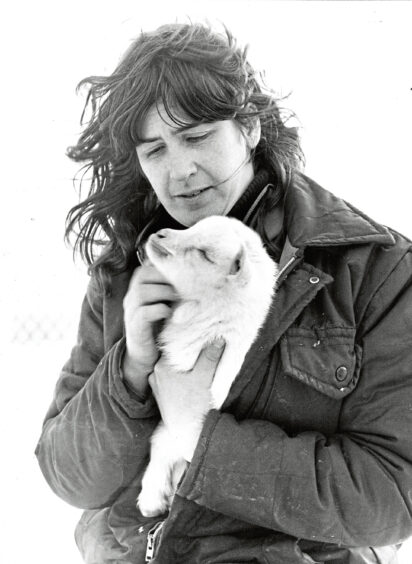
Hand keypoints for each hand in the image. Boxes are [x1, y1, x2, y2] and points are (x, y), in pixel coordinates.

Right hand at [122, 264, 177, 395]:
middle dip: (164, 279)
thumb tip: (194, 278)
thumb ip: (170, 291)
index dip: (164, 269)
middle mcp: (130, 297)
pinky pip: (145, 312)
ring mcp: (130, 311)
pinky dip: (160, 310)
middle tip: (181, 288)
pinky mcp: (135, 326)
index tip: (182, 276)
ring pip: (142, 292)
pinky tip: (170, 314)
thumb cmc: (158, 327)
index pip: (146, 268)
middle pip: (143, 276)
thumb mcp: (164, 304)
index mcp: (137, 289)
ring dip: (164, 293)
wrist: (144, 355)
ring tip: (177, 300)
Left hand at [149, 341, 224, 460]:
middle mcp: (155, 373)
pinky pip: (170, 378)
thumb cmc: (195, 405)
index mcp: (162, 366)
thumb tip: (217, 338)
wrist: (189, 432)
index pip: (175, 345)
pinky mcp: (161, 394)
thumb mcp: (205, 377)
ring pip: (172, 367)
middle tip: (203, 347)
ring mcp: (157, 384)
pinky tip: (192, 376)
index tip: (201, 336)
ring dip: (184, 364)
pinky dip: (181, 375)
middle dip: (188, 352)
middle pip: (173, 356)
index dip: (189, 340)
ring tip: (199, 362)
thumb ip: (210, 356)